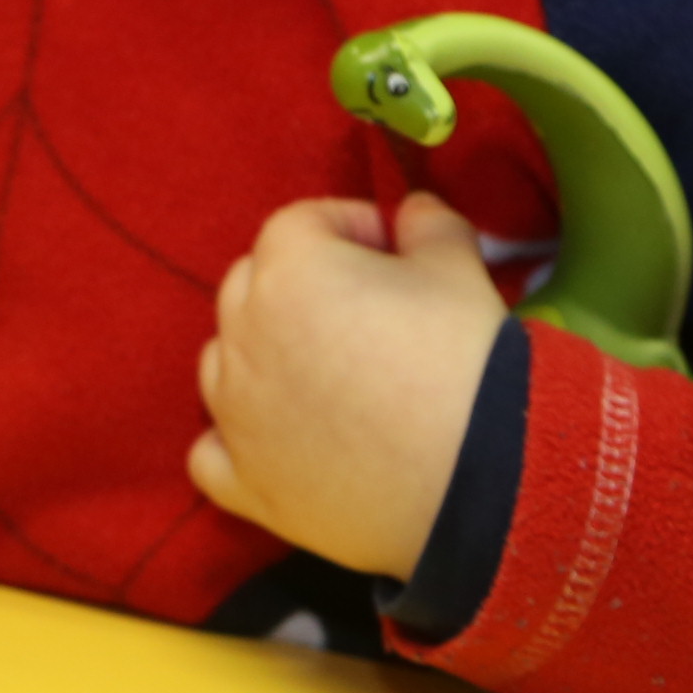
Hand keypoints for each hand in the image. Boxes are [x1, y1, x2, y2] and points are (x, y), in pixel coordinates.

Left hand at [187, 195, 510, 581]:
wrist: (482, 481)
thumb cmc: (466, 362)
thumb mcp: (460, 269)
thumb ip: (429, 224)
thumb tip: (412, 210)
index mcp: (288, 269)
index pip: (302, 223)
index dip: (352, 229)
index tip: (395, 253)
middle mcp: (243, 334)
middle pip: (253, 284)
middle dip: (303, 286)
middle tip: (368, 313)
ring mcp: (236, 412)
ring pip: (224, 360)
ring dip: (262, 356)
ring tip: (328, 376)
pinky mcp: (245, 481)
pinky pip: (211, 454)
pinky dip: (236, 442)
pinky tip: (277, 442)